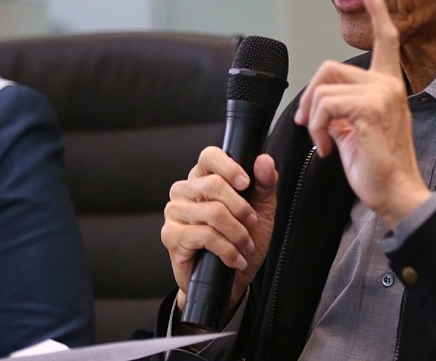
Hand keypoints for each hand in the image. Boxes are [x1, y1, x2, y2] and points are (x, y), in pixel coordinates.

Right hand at [161, 146, 278, 313]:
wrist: (231, 280)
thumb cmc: (243, 240)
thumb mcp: (262, 210)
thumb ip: (265, 184)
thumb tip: (264, 161)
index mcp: (204, 177)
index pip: (210, 156)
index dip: (229, 167)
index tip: (246, 183)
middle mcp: (185, 191)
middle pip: (213, 184)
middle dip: (240, 207)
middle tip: (251, 223)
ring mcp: (175, 213)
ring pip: (212, 212)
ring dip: (237, 232)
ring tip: (244, 245)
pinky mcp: (171, 236)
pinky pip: (204, 235)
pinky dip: (226, 249)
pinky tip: (234, 258)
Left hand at [294, 0, 429, 227]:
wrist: (394, 193)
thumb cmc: (376, 165)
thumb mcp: (357, 127)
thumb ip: (345, 105)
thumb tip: (319, 100)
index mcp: (388, 84)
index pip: (386, 40)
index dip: (378, 12)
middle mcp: (388, 83)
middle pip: (328, 68)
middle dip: (309, 98)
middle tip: (310, 127)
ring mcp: (381, 94)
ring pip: (323, 89)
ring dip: (312, 121)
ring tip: (325, 143)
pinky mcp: (369, 109)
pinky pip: (325, 106)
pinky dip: (316, 129)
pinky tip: (328, 149)